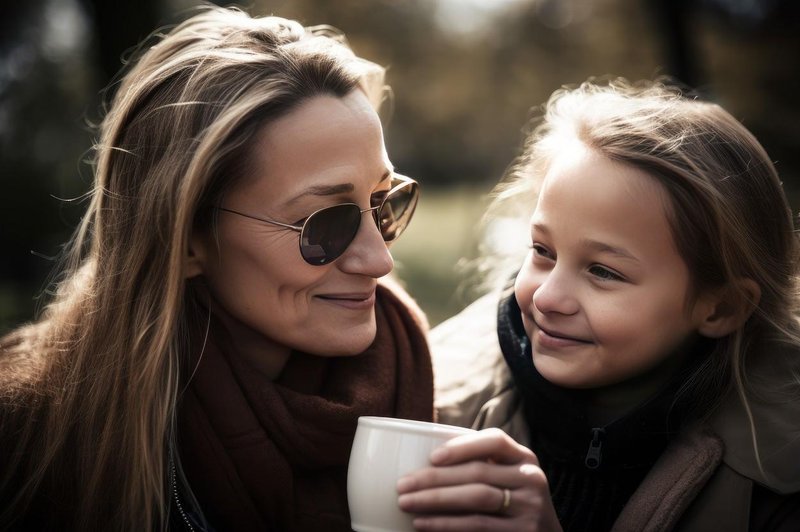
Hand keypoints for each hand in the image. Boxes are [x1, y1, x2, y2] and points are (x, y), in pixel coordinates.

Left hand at [396, 428, 561, 530]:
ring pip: (476, 498)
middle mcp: (531, 478)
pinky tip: (422, 524)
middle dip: (435, 478)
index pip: (495, 441)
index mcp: (524, 457)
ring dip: (435, 500)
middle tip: (402, 485)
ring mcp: (529, 508)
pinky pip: (477, 526)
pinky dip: (445, 524)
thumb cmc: (513, 502)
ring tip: (406, 503)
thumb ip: (482, 465)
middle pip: (478, 472)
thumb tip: (423, 460)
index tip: (432, 457)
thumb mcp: (508, 477)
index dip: (462, 446)